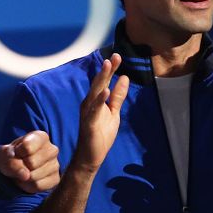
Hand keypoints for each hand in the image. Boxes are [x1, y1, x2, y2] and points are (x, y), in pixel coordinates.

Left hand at [0, 130, 59, 193]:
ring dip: (23, 178)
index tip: (17, 152)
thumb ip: (11, 161)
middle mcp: (52, 149)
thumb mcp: (6, 155)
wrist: (16, 167)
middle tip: (21, 164)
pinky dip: (28, 186)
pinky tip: (29, 180)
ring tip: (24, 172)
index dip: (17, 153)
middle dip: (21, 166)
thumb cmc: (12, 156)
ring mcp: (56, 165)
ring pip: (34, 176)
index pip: (27, 147)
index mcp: (41, 137)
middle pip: (32, 163)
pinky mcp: (55, 179)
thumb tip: (26, 176)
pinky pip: (38, 186)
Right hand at [74, 54, 128, 173]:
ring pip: (95, 93)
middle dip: (106, 70)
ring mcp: (88, 113)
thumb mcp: (113, 112)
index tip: (118, 56)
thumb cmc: (100, 134)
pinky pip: (94, 111)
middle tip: (114, 56)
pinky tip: (106, 92)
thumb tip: (124, 78)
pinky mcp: (89, 124)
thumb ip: (118, 96)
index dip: (110, 69)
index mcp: (95, 100)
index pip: (104, 81)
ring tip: (108, 67)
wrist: (90, 156)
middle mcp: (89, 104)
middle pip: (98, 84)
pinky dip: (99, 101)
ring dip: (101, 80)